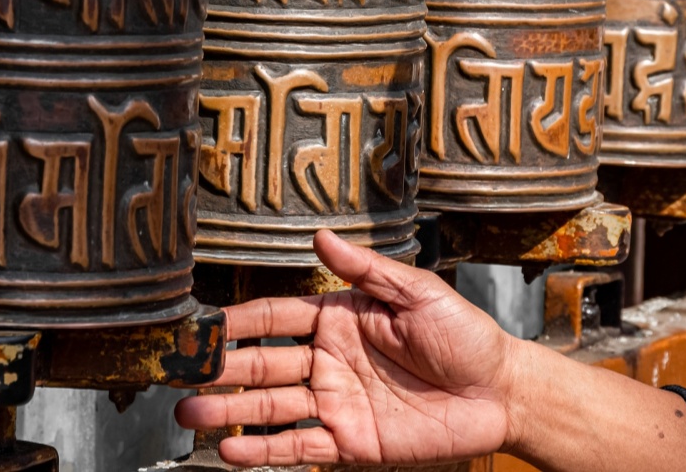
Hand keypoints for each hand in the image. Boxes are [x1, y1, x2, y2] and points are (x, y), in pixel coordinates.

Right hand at [175, 229, 520, 466]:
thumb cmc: (465, 336)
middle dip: (220, 369)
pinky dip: (264, 450)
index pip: (275, 317)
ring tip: (191, 415)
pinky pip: (298, 446)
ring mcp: (336, 403)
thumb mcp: (417, 291)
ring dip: (229, 411)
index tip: (204, 324)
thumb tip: (321, 236)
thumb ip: (365, 269)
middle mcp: (328, 360)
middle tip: (183, 375)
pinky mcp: (350, 442)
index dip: (239, 321)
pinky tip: (233, 450)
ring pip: (270, 407)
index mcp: (338, 319)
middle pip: (261, 363)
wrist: (502, 392)